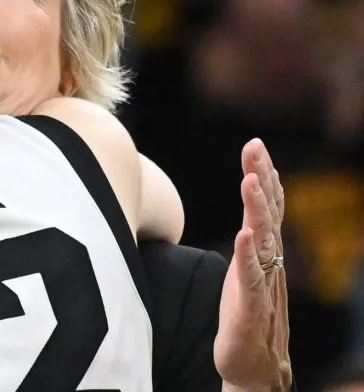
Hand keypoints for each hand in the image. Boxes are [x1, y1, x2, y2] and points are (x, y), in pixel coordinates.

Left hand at [215, 139, 292, 391]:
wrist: (254, 366)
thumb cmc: (246, 314)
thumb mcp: (244, 269)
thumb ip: (248, 240)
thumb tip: (248, 213)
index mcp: (264, 252)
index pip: (268, 207)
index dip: (263, 175)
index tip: (256, 145)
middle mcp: (267, 263)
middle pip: (267, 213)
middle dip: (261, 178)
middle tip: (255, 147)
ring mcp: (261, 283)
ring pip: (261, 240)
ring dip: (256, 209)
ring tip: (250, 181)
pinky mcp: (249, 307)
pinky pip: (249, 278)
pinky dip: (246, 255)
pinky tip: (244, 235)